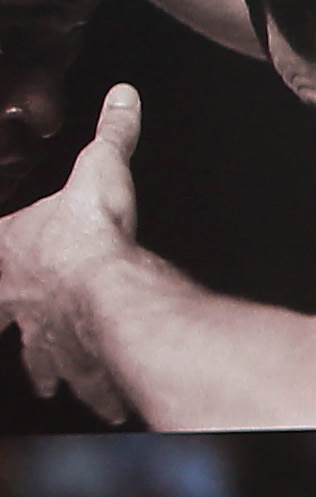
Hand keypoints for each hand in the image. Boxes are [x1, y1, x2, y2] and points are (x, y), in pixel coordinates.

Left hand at [0, 89, 138, 417]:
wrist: (115, 300)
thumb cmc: (92, 239)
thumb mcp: (101, 173)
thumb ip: (112, 135)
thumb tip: (123, 96)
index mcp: (8, 259)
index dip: (1, 273)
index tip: (4, 284)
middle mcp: (18, 309)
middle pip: (5, 322)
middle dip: (15, 328)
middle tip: (25, 336)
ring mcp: (46, 346)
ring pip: (36, 363)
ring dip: (47, 369)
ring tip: (53, 382)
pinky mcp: (81, 374)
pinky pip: (84, 386)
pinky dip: (95, 392)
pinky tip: (106, 401)